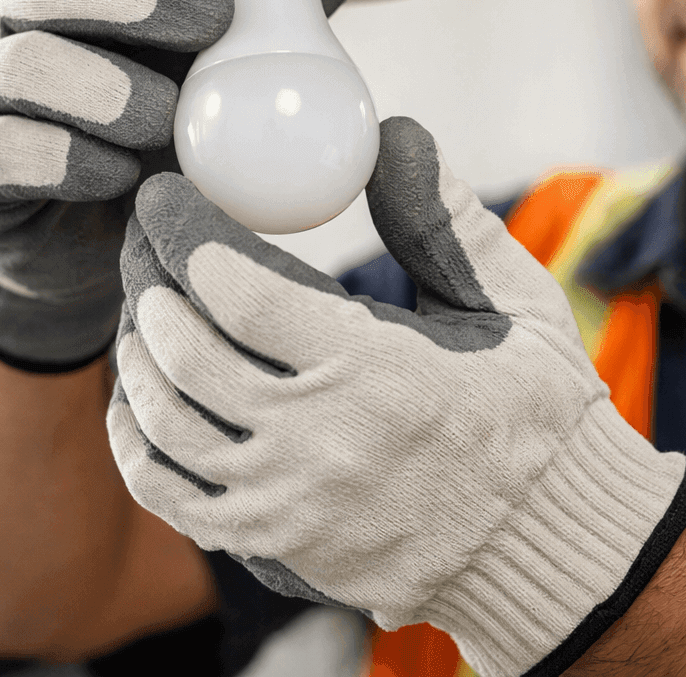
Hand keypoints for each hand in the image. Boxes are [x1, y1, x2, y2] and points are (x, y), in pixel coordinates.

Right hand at [0, 0, 353, 371]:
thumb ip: (247, 26)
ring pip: (27, 66)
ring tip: (165, 120)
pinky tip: (121, 175)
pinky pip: (9, 152)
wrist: (63, 246)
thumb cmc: (132, 138)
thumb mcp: (192, 74)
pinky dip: (72, 161)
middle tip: (211, 19)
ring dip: (110, 89)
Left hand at [107, 117, 685, 676]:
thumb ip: (447, 220)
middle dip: (149, 282)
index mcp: (380, 371)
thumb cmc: (535, 411)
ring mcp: (290, 506)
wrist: (549, 543)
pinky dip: (136, 439)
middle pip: (187, 351)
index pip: (241, 293)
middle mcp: (322, 443)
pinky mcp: (275, 549)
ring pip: (165, 421)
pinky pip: (169, 495)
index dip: (184, 233)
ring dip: (138, 354)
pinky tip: (140, 398)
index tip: (165, 194)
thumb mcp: (515, 304)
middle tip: (145, 243)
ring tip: (146, 309)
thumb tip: (390, 136)